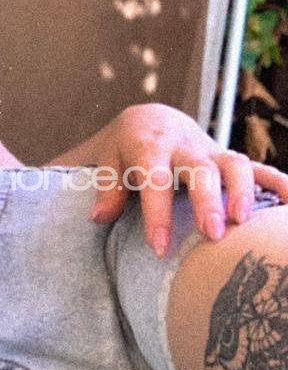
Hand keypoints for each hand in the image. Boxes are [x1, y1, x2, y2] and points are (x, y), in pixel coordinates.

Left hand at [86, 103, 287, 256]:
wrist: (150, 120)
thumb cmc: (124, 149)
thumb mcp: (106, 161)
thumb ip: (105, 187)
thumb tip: (99, 217)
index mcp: (149, 146)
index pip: (154, 180)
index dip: (158, 214)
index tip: (160, 248)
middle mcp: (184, 146)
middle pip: (201, 169)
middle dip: (208, 200)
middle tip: (214, 234)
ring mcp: (211, 151)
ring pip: (235, 164)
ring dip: (242, 191)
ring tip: (244, 223)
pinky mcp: (228, 159)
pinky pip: (259, 168)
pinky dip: (278, 183)